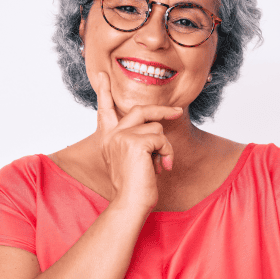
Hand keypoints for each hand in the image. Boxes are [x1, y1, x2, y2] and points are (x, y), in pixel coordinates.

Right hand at [96, 72, 182, 210]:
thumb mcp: (132, 161)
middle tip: (177, 112)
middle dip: (161, 111)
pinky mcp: (135, 142)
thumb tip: (155, 131)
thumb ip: (136, 143)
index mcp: (108, 139)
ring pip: (156, 128)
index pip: (105, 111)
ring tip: (159, 165)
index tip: (101, 75)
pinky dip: (166, 153)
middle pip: (139, 110)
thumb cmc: (135, 187)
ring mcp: (122, 137)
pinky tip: (160, 167)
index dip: (104, 92)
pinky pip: (161, 138)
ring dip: (164, 148)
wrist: (131, 203)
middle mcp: (112, 135)